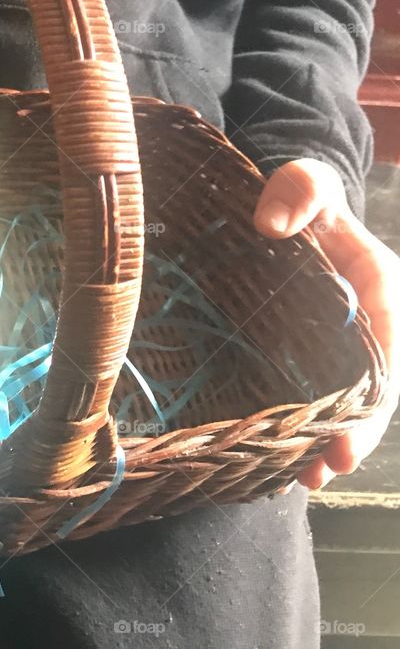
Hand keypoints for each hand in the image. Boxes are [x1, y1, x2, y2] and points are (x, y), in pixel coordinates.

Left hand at [254, 158, 398, 489]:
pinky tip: (280, 457)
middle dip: (354, 433)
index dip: (374, 398)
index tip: (348, 436)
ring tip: (303, 480)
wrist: (282, 202)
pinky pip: (312, 391)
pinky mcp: (304, 348)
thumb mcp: (302, 181)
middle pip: (371, 389)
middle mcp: (366, 322)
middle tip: (325, 471)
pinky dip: (302, 424)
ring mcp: (335, 339)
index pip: (387, 349)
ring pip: (343, 399)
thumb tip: (274, 225)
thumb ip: (298, 192)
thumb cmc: (300, 192)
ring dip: (326, 440)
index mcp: (379, 286)